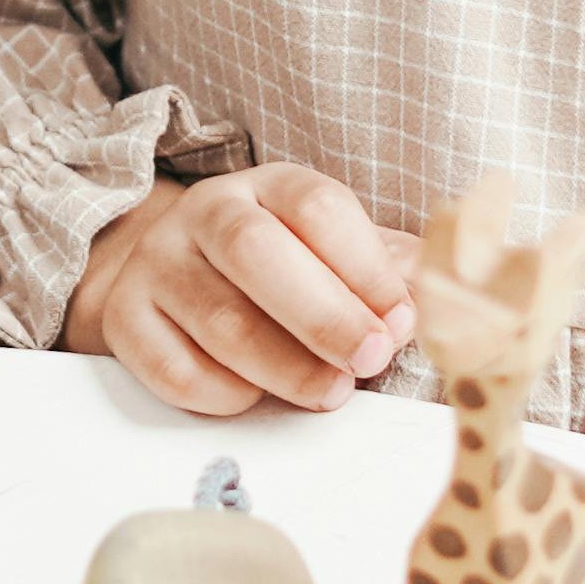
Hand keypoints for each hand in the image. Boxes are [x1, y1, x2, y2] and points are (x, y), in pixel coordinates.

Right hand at [62, 165, 417, 416]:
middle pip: (256, 253)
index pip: (316, 207)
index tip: (401, 320)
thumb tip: (459, 301)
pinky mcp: (126, 321)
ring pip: (217, 318)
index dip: (365, 266)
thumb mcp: (333, 251)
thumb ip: (389, 270)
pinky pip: (173, 367)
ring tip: (330, 392)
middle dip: (323, 315)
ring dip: (284, 365)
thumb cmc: (276, 270)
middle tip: (369, 359)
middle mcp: (206, 215)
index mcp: (268, 186)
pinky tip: (257, 397)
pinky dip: (223, 392)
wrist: (168, 273)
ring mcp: (158, 266)